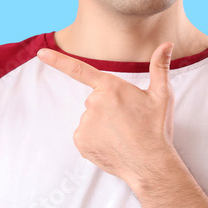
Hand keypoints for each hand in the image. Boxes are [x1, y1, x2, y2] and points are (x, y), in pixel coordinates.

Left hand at [36, 42, 177, 188]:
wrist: (150, 163)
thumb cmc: (156, 128)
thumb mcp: (162, 95)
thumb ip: (160, 66)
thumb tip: (167, 44)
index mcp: (110, 86)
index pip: (79, 70)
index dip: (57, 60)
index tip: (41, 53)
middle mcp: (93, 102)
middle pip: (95, 101)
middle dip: (108, 108)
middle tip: (128, 121)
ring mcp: (85, 123)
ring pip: (90, 119)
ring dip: (103, 125)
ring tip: (122, 135)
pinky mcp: (80, 141)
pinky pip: (85, 135)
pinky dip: (96, 140)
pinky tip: (112, 145)